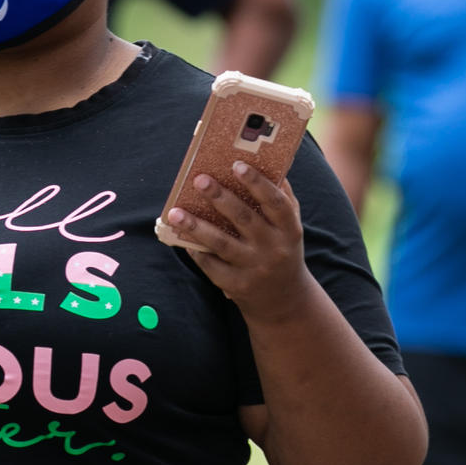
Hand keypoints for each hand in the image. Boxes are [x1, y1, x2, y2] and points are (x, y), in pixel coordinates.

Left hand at [165, 162, 318, 322]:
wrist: (284, 301)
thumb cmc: (283, 251)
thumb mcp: (291, 228)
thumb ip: (283, 199)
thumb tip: (268, 163)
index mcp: (290, 230)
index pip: (275, 203)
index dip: (257, 183)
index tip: (236, 165)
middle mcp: (273, 249)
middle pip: (244, 219)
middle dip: (220, 197)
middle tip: (199, 179)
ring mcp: (254, 269)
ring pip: (221, 244)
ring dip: (196, 226)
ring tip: (175, 212)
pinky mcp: (236, 285)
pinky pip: (211, 265)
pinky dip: (195, 250)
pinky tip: (181, 236)